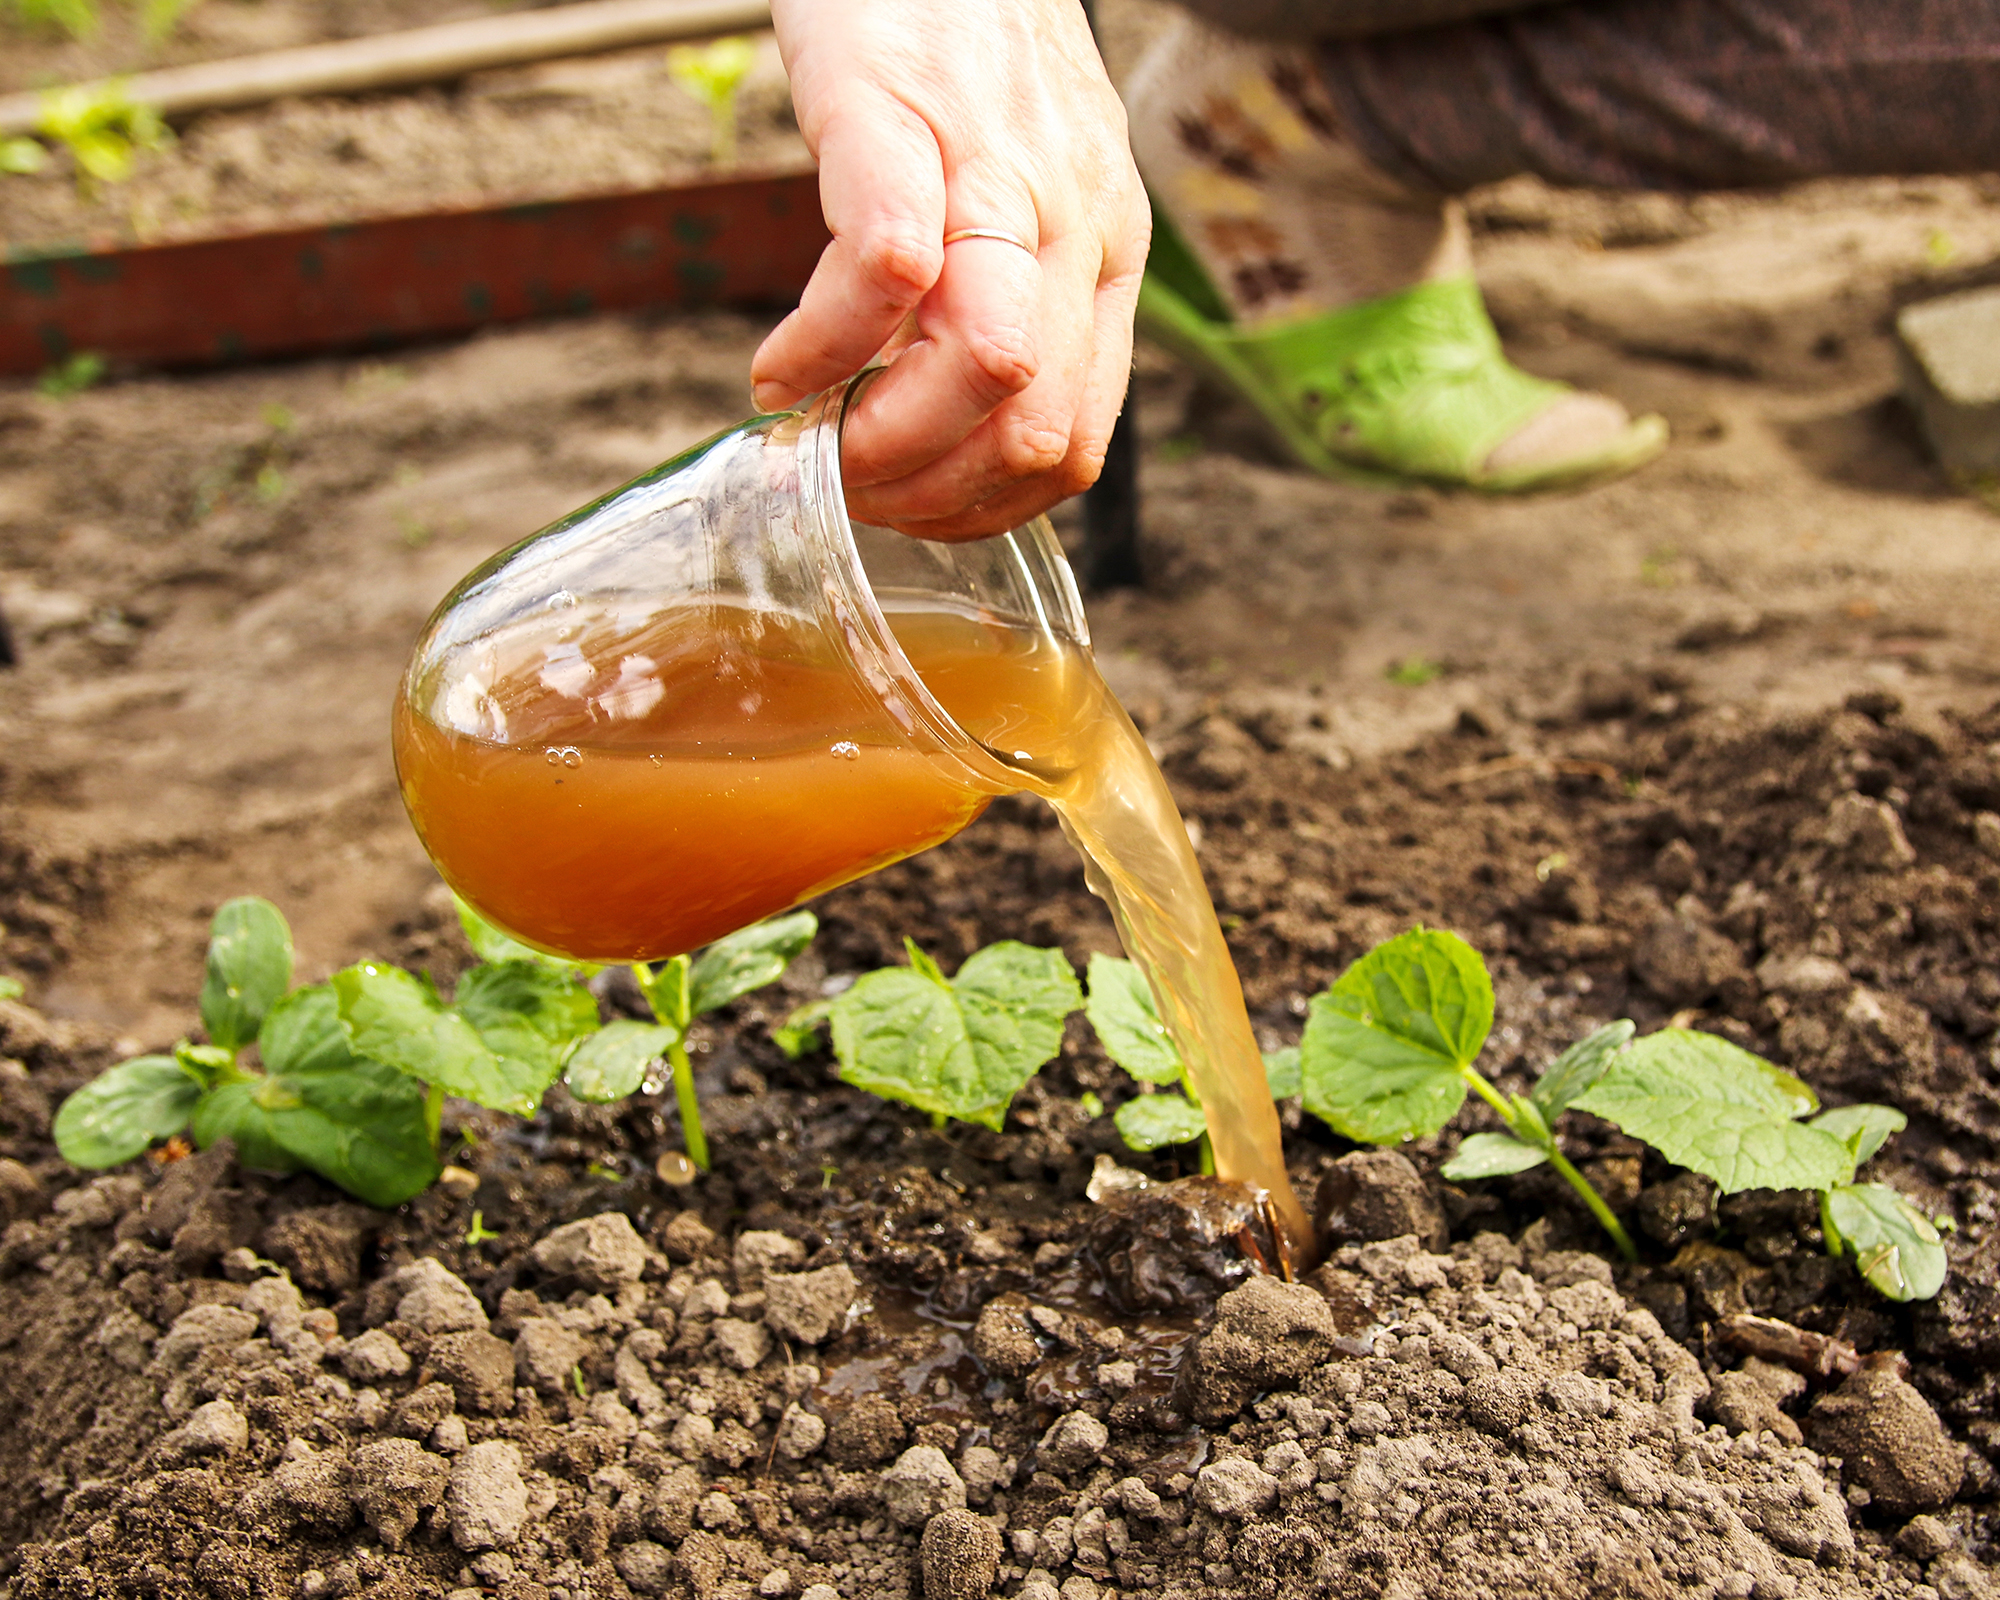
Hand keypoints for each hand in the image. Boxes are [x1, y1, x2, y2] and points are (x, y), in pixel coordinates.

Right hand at [754, 0, 1148, 539]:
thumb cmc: (963, 51)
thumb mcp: (1031, 187)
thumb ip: (1011, 297)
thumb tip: (949, 425)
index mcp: (1104, 251)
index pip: (1076, 439)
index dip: (982, 506)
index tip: (903, 506)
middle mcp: (1072, 219)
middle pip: (1033, 424)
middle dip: (926, 491)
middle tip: (846, 483)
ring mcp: (991, 166)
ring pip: (988, 365)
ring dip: (880, 440)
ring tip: (811, 436)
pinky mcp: (896, 114)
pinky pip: (887, 268)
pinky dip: (821, 348)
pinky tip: (779, 367)